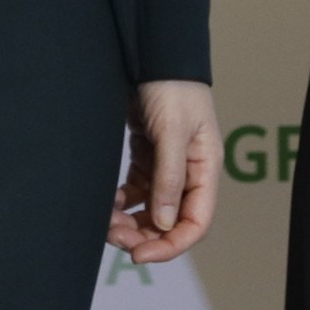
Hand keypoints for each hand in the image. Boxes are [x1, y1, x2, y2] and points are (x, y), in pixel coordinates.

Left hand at [107, 79, 217, 262]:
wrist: (153, 53)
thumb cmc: (172, 88)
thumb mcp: (172, 132)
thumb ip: (169, 177)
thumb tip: (165, 224)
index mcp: (205, 169)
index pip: (195, 223)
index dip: (170, 246)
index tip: (139, 256)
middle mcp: (189, 173)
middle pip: (170, 221)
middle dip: (143, 235)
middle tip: (112, 236)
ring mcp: (167, 166)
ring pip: (150, 210)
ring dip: (129, 221)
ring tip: (104, 221)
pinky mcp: (147, 156)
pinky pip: (135, 191)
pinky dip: (121, 201)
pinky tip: (107, 202)